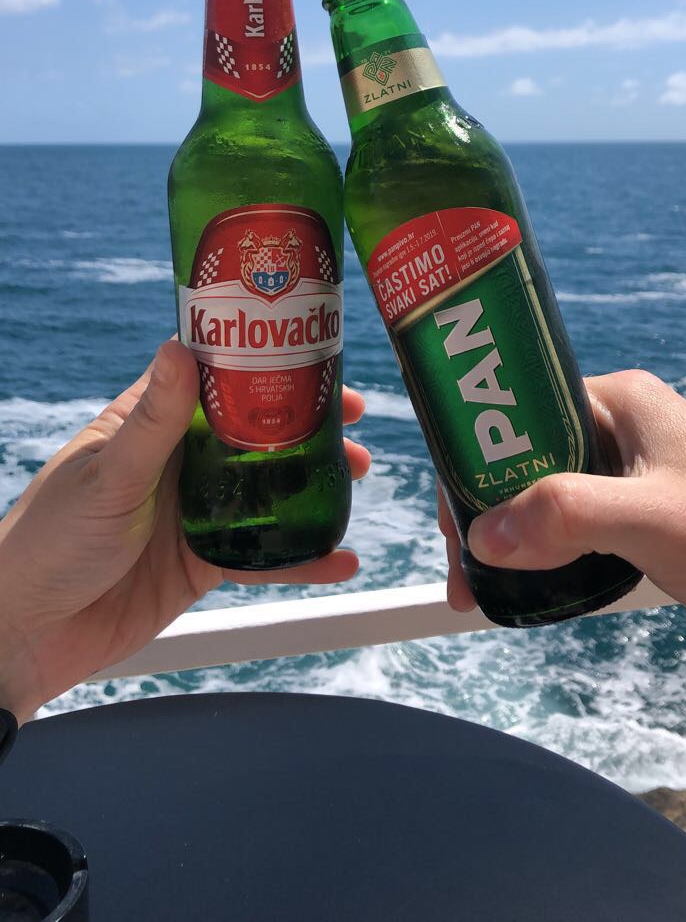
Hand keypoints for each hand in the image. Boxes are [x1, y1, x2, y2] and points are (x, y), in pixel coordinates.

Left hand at [0, 341, 370, 721]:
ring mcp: (191, 512)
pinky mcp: (201, 563)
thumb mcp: (110, 475)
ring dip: (312, 484)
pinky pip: (262, 555)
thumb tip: (182, 348)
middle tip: (352, 422)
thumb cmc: (49, 540)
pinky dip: (301, 558)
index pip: (215, 377)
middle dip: (305, 424)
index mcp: (148, 423)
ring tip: (356, 478)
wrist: (27, 633)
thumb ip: (154, 421)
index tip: (316, 357)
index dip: (267, 363)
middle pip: (253, 431)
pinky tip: (339, 560)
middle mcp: (175, 461)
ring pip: (265, 490)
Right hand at [441, 369, 685, 651]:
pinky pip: (569, 531)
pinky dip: (541, 557)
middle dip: (485, 508)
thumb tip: (486, 536)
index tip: (454, 511)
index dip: (477, 454)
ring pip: (542, 499)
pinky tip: (523, 588)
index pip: (522, 409)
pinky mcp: (639, 523)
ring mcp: (629, 480)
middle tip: (461, 562)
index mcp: (622, 403)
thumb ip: (567, 516)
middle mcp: (621, 433)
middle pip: (523, 457)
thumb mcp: (654, 519)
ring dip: (509, 539)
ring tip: (479, 585)